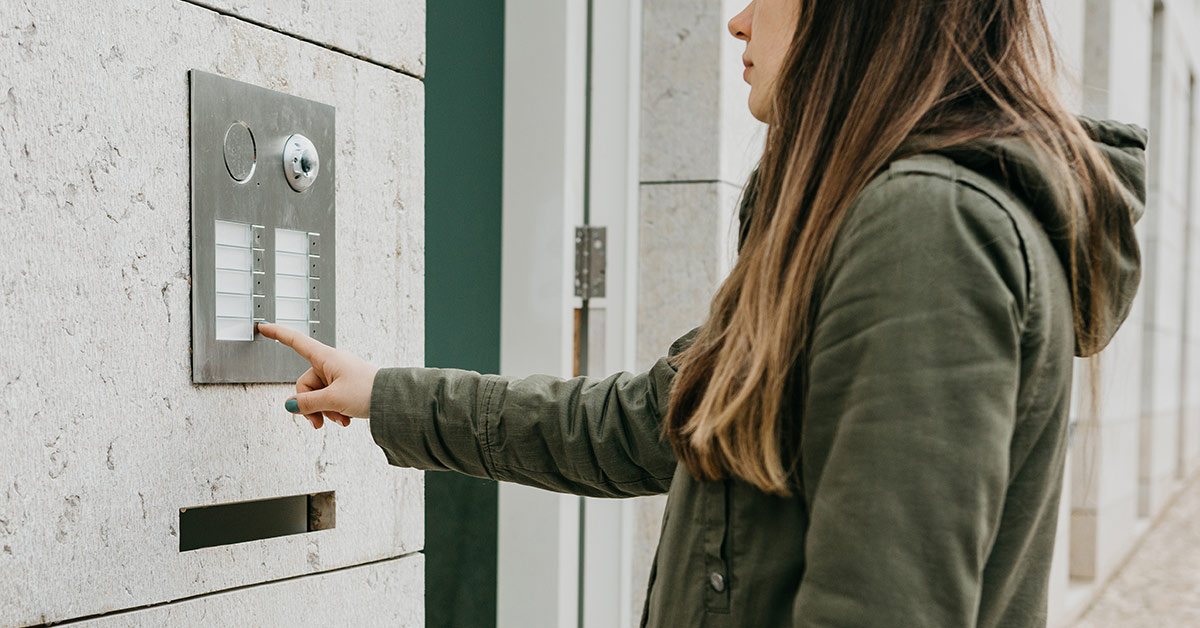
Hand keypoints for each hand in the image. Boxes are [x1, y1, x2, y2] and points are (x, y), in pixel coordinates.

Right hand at [256, 322, 379, 429]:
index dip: (278, 334)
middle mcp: (331, 363)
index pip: (296, 342)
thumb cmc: (368, 391)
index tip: (262, 326)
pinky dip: (335, 411)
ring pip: (318, 395)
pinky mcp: (346, 386)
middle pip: (305, 384)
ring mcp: (339, 375)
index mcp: (326, 358)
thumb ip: (308, 403)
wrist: (394, 399)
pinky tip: (346, 419)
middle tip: (320, 424)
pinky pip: (330, 399)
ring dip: (325, 411)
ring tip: (341, 420)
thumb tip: (290, 405)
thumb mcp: (333, 400)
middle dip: (311, 406)